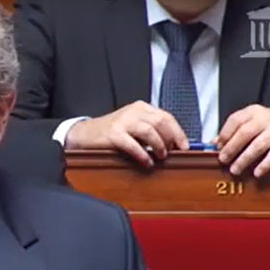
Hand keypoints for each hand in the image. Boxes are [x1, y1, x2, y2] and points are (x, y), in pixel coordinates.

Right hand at [66, 100, 188, 166]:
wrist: (85, 134)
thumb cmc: (111, 132)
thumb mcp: (133, 126)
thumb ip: (151, 131)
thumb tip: (172, 145)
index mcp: (141, 108)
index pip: (166, 117)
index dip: (178, 132)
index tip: (184, 146)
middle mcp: (133, 111)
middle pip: (161, 122)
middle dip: (171, 139)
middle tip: (174, 152)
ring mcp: (122, 121)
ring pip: (150, 131)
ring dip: (159, 146)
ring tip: (161, 157)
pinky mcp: (113, 134)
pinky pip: (133, 144)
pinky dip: (143, 154)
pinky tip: (146, 162)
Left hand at [215, 104, 269, 177]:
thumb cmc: (269, 127)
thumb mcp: (251, 123)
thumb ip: (233, 132)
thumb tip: (213, 144)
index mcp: (253, 112)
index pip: (235, 120)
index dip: (224, 134)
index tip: (217, 147)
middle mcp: (266, 118)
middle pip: (244, 133)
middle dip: (231, 148)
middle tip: (223, 160)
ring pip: (257, 145)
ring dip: (244, 159)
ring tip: (235, 170)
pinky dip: (264, 164)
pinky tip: (256, 173)